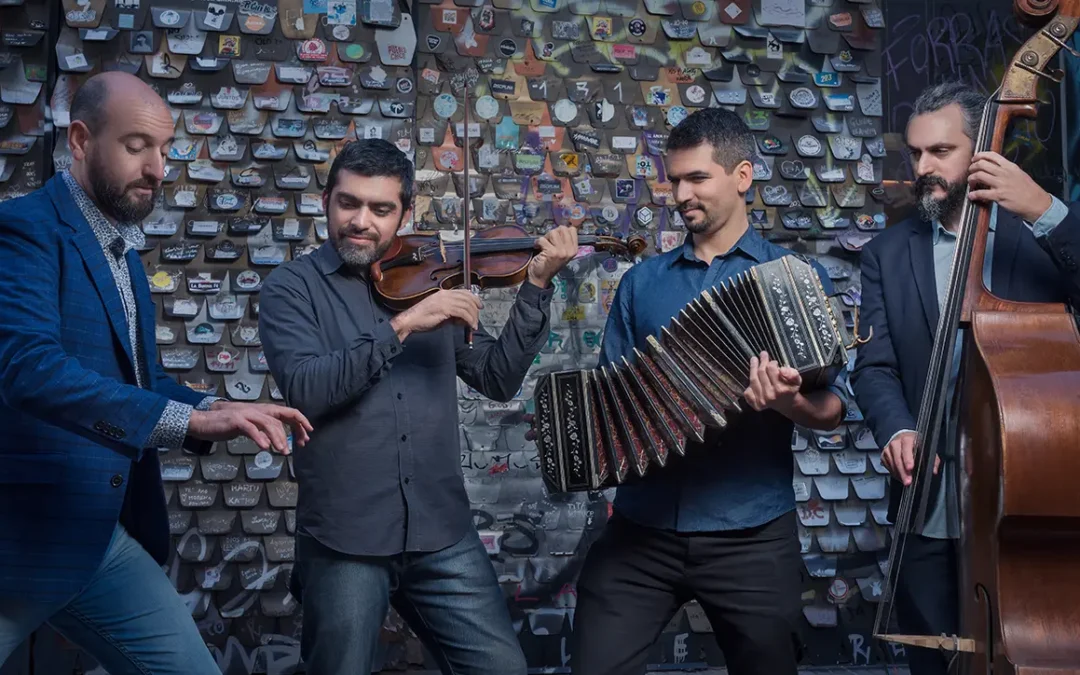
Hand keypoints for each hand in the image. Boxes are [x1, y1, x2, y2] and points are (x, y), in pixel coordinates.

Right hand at [189, 402, 312, 453]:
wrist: (204, 422)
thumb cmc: (227, 425)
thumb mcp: (249, 428)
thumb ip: (262, 431)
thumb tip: (276, 441)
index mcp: (262, 410)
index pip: (287, 412)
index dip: (301, 421)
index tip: (309, 434)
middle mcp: (257, 409)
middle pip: (281, 418)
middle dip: (293, 432)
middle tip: (297, 447)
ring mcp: (246, 413)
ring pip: (269, 423)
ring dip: (278, 437)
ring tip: (283, 451)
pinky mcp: (236, 420)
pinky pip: (251, 429)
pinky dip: (259, 437)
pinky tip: (266, 447)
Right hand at [389, 288, 481, 341]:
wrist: (410, 320)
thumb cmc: (422, 318)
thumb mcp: (440, 314)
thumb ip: (452, 314)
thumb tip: (463, 319)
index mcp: (444, 293)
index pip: (464, 292)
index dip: (474, 298)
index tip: (479, 306)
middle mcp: (446, 294)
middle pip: (468, 298)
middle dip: (476, 309)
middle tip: (478, 319)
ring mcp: (445, 301)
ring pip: (467, 306)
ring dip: (473, 317)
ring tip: (474, 325)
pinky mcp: (445, 309)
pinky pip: (463, 313)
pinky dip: (469, 320)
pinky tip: (470, 326)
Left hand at [526, 225, 579, 288]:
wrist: (541, 278)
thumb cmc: (550, 264)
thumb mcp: (562, 252)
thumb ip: (564, 241)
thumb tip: (560, 228)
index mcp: (574, 249)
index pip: (572, 229)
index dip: (561, 231)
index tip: (555, 239)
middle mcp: (570, 250)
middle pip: (562, 229)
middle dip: (553, 233)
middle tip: (548, 242)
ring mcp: (561, 251)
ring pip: (553, 232)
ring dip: (545, 237)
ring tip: (543, 246)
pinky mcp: (551, 253)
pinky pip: (542, 239)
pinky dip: (537, 242)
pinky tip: (538, 248)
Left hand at [743, 351, 800, 413]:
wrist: (787, 404)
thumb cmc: (790, 389)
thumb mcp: (797, 380)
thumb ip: (792, 374)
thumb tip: (781, 370)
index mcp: (781, 389)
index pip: (771, 370)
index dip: (772, 363)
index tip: (773, 361)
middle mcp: (770, 396)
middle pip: (761, 373)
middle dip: (762, 362)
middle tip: (762, 354)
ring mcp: (762, 401)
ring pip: (753, 380)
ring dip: (753, 368)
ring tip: (754, 359)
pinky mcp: (756, 405)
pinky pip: (747, 392)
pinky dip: (748, 385)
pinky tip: (753, 378)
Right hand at [880, 430, 938, 484]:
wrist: (902, 438)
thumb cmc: (915, 444)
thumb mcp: (926, 448)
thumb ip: (933, 459)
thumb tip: (934, 470)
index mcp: (907, 439)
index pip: (906, 449)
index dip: (908, 459)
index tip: (911, 468)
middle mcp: (896, 443)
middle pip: (898, 459)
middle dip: (903, 472)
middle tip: (908, 482)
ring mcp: (888, 449)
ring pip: (892, 464)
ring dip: (899, 474)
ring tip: (905, 481)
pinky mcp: (883, 455)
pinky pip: (888, 467)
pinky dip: (894, 473)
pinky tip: (900, 476)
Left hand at [967, 151, 1051, 222]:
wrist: (1036, 202)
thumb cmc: (1028, 189)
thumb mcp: (1019, 174)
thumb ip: (1006, 170)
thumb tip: (994, 169)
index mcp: (1010, 166)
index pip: (992, 155)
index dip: (980, 155)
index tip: (974, 159)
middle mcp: (1004, 173)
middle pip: (982, 164)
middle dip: (972, 167)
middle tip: (971, 172)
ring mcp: (1001, 184)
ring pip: (979, 175)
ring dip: (971, 179)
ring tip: (971, 183)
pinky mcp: (998, 195)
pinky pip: (981, 193)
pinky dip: (973, 194)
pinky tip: (972, 196)